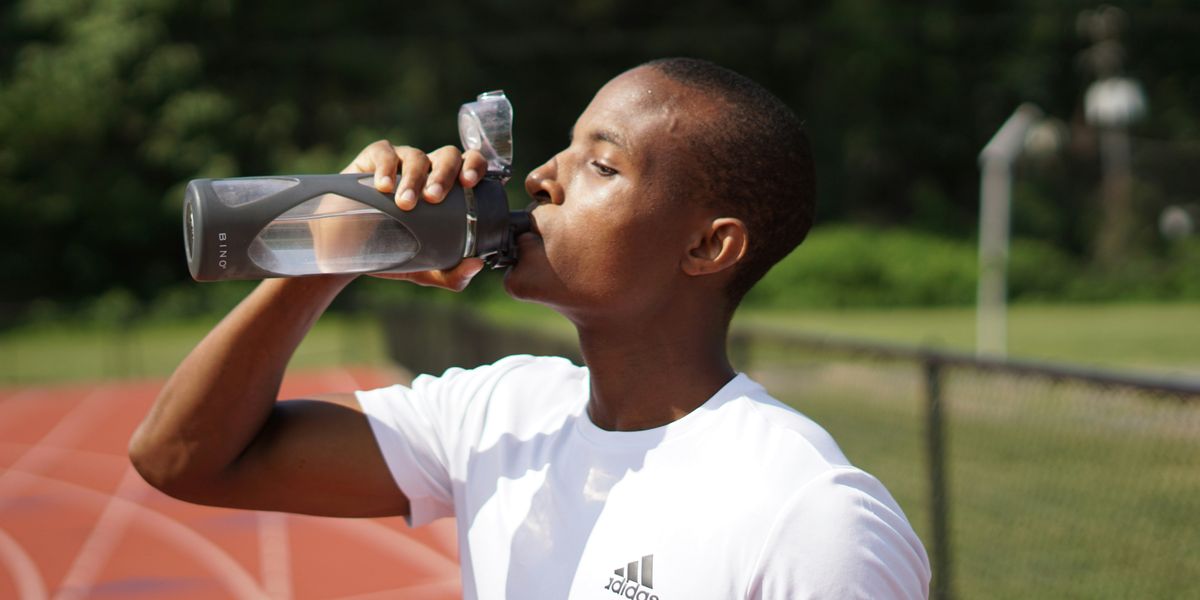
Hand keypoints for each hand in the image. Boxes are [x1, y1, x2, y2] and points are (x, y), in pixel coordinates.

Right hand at [332, 140, 488, 290]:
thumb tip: (476, 265)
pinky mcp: (373, 159)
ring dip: (414, 179)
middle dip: (444, 174)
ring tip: (405, 203)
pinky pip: (384, 153)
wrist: (353, 251)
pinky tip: (384, 186)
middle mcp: (430, 170)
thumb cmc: (398, 252)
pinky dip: (386, 167)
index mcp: (451, 188)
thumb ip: (454, 275)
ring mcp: (402, 161)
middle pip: (448, 156)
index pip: (471, 164)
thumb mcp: (428, 269)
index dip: (475, 166)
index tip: (469, 183)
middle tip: (434, 198)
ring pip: (417, 156)